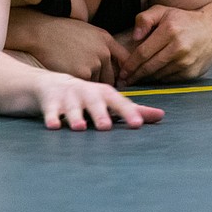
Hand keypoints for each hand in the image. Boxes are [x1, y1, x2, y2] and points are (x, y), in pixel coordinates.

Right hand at [8, 9, 129, 84]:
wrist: (41, 32)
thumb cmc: (61, 32)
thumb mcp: (87, 31)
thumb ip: (102, 45)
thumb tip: (110, 62)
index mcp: (106, 39)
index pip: (125, 59)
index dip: (124, 72)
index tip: (122, 79)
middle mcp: (104, 51)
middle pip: (110, 76)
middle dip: (101, 80)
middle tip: (88, 81)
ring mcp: (94, 63)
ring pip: (96, 83)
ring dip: (88, 84)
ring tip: (73, 75)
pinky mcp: (82, 74)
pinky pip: (84, 87)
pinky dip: (78, 86)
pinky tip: (68, 77)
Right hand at [37, 73, 163, 130]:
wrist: (49, 84)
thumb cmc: (86, 96)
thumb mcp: (108, 99)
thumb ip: (133, 109)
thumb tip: (162, 116)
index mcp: (103, 93)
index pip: (118, 102)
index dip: (128, 112)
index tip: (137, 125)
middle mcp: (86, 92)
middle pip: (94, 102)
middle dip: (99, 114)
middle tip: (105, 127)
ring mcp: (67, 96)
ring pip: (72, 107)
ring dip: (75, 116)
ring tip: (79, 127)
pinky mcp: (49, 101)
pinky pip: (50, 110)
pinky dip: (51, 117)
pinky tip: (54, 126)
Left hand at [119, 5, 211, 84]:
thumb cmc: (183, 20)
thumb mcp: (163, 11)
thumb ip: (145, 19)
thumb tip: (134, 37)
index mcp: (170, 31)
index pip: (143, 52)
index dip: (130, 64)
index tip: (122, 71)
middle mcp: (179, 48)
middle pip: (149, 67)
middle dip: (134, 75)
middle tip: (124, 80)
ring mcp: (186, 62)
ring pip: (159, 75)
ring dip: (146, 78)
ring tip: (136, 79)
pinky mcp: (192, 72)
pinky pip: (170, 79)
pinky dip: (160, 78)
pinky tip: (153, 76)